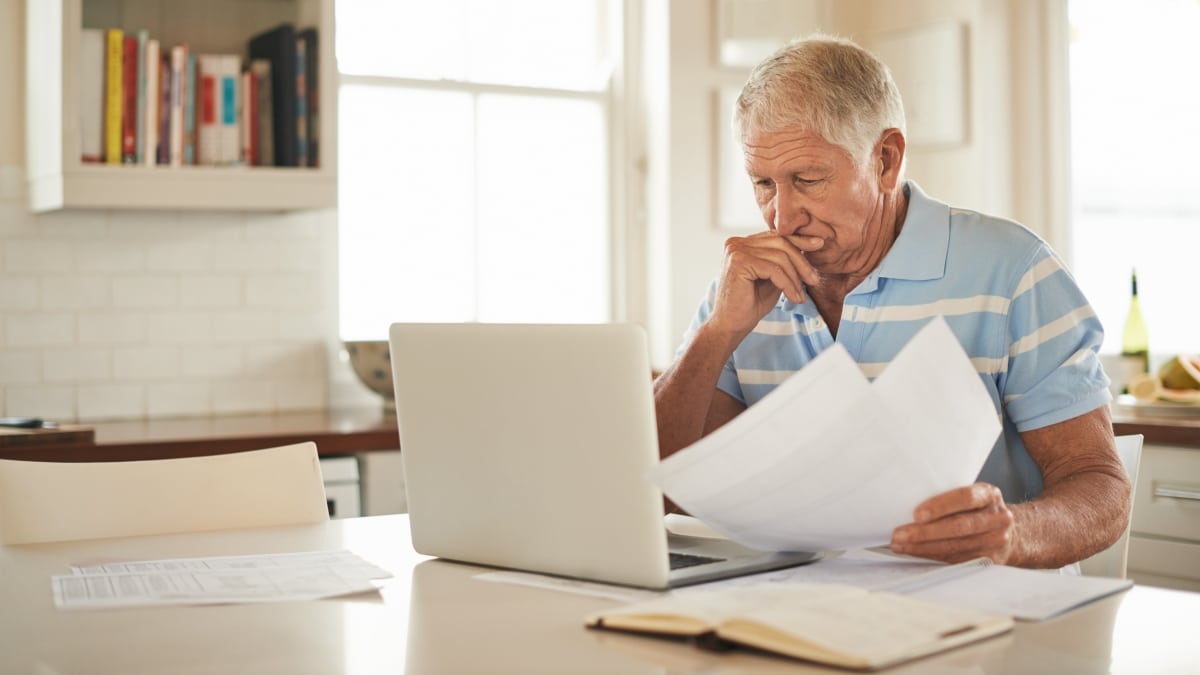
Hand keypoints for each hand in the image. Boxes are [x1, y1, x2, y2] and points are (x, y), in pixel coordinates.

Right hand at [708, 232, 823, 335]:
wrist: (730, 326)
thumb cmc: (750, 304)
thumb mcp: (773, 278)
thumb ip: (784, 261)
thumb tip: (810, 244)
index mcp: (743, 243)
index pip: (776, 235)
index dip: (799, 240)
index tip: (819, 244)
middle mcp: (736, 243)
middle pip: (780, 242)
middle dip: (801, 261)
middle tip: (814, 279)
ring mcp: (736, 251)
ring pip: (779, 256)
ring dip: (795, 277)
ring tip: (801, 295)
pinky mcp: (739, 263)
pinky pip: (773, 269)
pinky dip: (788, 284)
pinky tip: (793, 297)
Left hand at [890, 483, 1015, 564]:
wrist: (1013, 531)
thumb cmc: (980, 509)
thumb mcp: (974, 493)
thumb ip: (951, 495)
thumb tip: (907, 500)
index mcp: (990, 495)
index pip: (966, 498)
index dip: (940, 506)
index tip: (917, 514)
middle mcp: (997, 518)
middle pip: (959, 527)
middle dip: (925, 533)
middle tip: (899, 534)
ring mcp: (996, 541)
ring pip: (955, 547)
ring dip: (923, 548)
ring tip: (900, 545)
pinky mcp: (990, 561)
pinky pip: (956, 560)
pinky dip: (932, 557)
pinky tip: (915, 553)